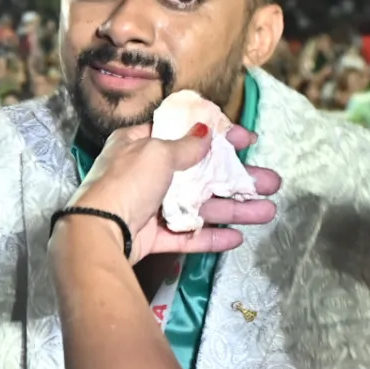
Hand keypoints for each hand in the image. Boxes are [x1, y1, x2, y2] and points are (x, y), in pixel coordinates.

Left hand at [70, 122, 280, 258]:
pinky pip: (187, 235)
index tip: (247, 139)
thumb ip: (185, 145)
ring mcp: (149, 207)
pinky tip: (238, 236)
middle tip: (271, 182)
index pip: (183, 135)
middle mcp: (144, 174)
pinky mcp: (152, 236)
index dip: (217, 136)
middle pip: (199, 174)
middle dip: (237, 178)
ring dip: (234, 208)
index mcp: (138, 145)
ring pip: (199, 206)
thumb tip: (204, 132)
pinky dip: (211, 236)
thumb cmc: (125, 183)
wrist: (98, 232)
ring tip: (268, 210)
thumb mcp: (156, 153)